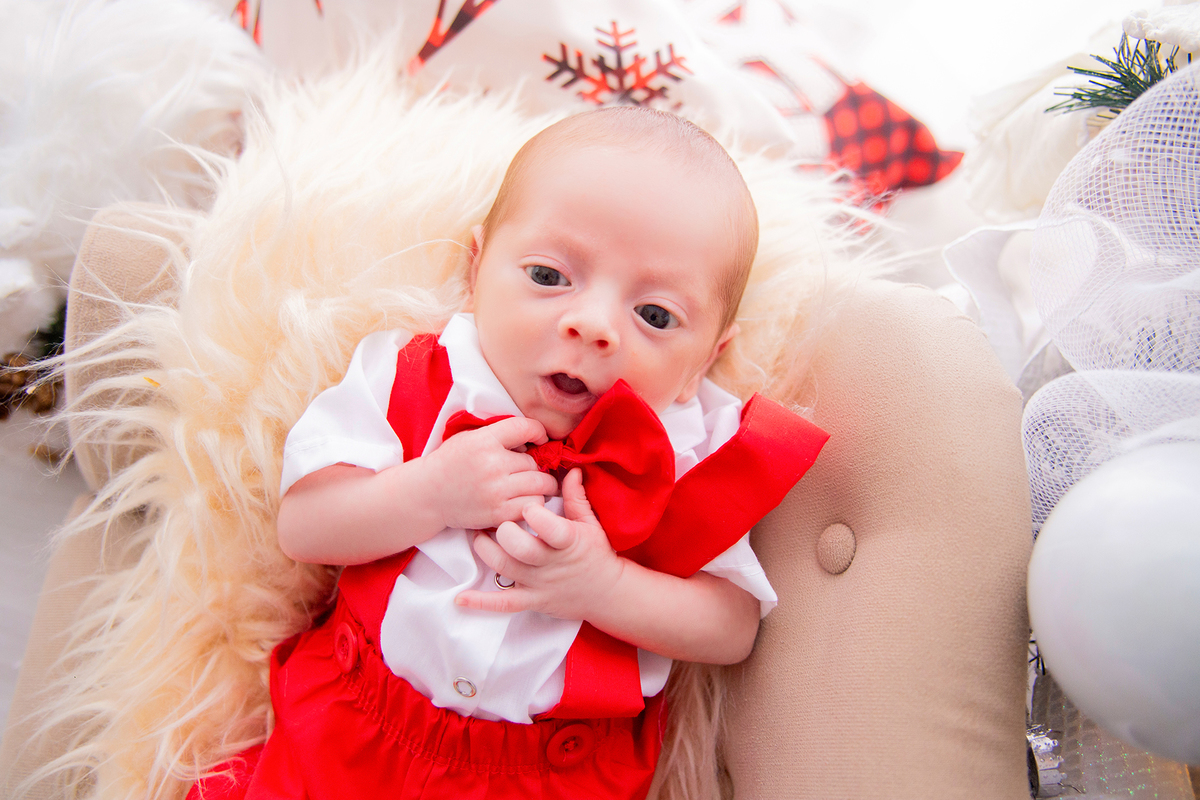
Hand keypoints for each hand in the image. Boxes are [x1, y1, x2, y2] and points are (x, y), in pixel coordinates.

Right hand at [425, 416, 558, 530]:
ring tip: (529, 486)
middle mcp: (492, 465)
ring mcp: (495, 491)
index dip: (539, 432)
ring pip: (540, 485)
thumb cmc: (450, 463)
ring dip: (539, 486)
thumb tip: (533, 442)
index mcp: (484, 441)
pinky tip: (522, 501)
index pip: (526, 428)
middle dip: (534, 466)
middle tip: (526, 470)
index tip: (540, 439)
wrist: (427, 495)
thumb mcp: (470, 438)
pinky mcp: (497, 513)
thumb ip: (500, 435)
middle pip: (534, 462)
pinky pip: (532, 505)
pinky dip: (532, 503)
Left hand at [455, 468, 623, 619]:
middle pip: (520, 549)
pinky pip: (503, 604)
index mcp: (569, 542)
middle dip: (504, 532)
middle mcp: (551, 564)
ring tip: (479, 536)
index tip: (527, 504)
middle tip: (498, 520)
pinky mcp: (531, 601)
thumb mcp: (591, 524)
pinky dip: (481, 602)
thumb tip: (572, 469)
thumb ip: (576, 497)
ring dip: (486, 551)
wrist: (607, 594)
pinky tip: (461, 598)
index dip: (535, 514)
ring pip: (505, 569)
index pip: (551, 529)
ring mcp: (539, 585)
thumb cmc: (597, 554)